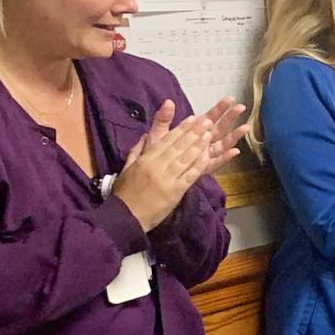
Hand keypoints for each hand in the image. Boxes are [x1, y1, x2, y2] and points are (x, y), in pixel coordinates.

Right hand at [115, 114, 214, 231]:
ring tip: (209, 134)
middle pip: (178, 146)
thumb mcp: (127, 168)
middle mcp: (157, 166)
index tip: (192, 118)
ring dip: (199, 145)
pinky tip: (208, 156)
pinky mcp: (175, 192)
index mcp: (146, 159)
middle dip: (193, 133)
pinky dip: (199, 165)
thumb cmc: (125, 192)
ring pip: (185, 159)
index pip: (166, 141)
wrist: (127, 216)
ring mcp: (168, 179)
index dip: (181, 129)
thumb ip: (137, 151)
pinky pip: (189, 176)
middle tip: (206, 121)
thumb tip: (145, 135)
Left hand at [126, 97, 248, 176]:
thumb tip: (168, 101)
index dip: (220, 108)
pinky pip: (216, 162)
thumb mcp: (157, 133)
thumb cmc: (156, 153)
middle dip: (231, 118)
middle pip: (220, 128)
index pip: (210, 117)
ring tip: (245, 127)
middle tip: (240, 107)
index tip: (229, 99)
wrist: (151, 174)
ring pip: (222, 144)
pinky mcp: (203, 168)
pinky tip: (234, 151)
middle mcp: (202, 142)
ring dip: (234, 136)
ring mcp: (204, 155)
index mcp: (194, 131)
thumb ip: (163, 118)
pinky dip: (225, 157)